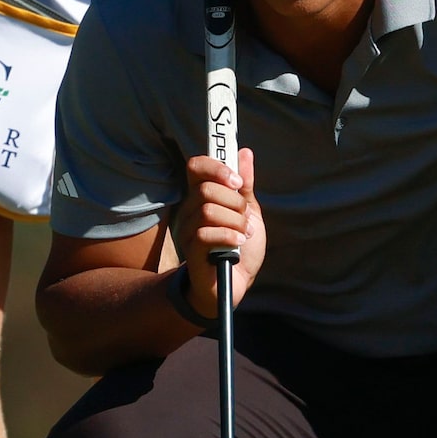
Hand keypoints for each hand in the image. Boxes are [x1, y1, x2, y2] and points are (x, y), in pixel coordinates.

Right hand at [173, 148, 264, 316]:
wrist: (235, 285)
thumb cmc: (241, 248)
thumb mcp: (248, 212)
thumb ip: (244, 185)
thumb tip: (245, 152)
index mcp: (202, 197)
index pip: (196, 166)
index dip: (216, 166)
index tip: (237, 181)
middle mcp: (189, 210)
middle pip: (207, 189)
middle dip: (234, 203)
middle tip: (245, 219)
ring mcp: (187, 231)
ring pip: (208, 210)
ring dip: (235, 223)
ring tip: (243, 235)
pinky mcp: (191, 251)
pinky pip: (205, 233)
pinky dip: (229, 237)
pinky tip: (238, 245)